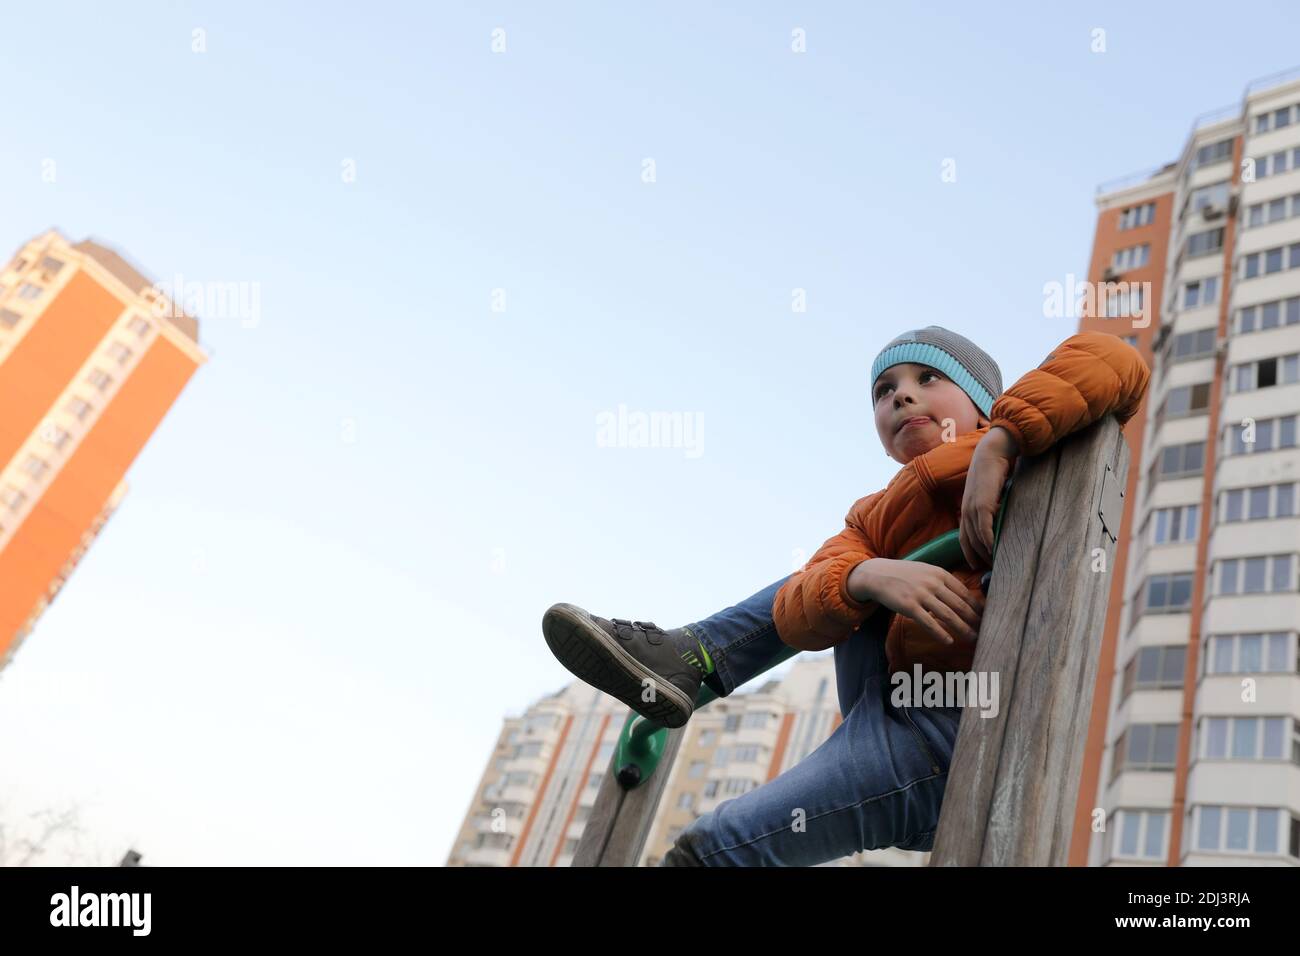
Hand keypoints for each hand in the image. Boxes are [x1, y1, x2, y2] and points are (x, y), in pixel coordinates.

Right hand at [847, 558, 984, 644]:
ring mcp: (920, 594)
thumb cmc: (905, 575)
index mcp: (940, 573)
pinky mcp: (908, 605)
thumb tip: (964, 597)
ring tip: (972, 638)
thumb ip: (944, 582)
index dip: (977, 607)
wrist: (878, 575)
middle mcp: (932, 583)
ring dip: (963, 628)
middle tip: (985, 631)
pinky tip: (949, 641)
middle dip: (974, 619)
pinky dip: (940, 633)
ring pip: (947, 615)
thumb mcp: (926, 571)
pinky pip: (928, 622)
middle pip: (959, 605)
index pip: (965, 593)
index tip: (987, 617)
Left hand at [960, 425, 1018, 571]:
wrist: (993, 452)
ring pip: (975, 538)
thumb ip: (992, 507)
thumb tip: (1002, 520)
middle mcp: (966, 511)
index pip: (964, 537)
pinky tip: (994, 551)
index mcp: (966, 509)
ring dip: (984, 553)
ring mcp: (972, 508)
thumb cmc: (994, 471)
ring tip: (994, 566)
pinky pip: (983, 529)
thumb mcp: (990, 493)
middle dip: (976, 558)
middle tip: (987, 572)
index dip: (969, 553)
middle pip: (968, 542)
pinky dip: (987, 542)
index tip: (977, 566)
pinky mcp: (982, 505)